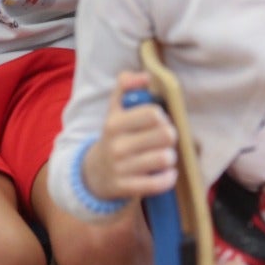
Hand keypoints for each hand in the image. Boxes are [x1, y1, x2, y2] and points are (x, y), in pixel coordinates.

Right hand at [82, 71, 177, 202]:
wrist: (94, 173)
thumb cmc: (113, 136)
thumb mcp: (114, 109)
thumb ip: (126, 85)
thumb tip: (145, 76)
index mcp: (114, 123)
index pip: (153, 114)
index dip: (162, 116)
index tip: (157, 121)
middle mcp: (117, 145)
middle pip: (165, 135)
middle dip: (170, 136)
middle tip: (164, 139)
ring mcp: (122, 168)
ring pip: (165, 158)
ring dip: (170, 157)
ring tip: (164, 156)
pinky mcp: (128, 188)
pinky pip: (160, 183)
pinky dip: (168, 178)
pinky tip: (165, 173)